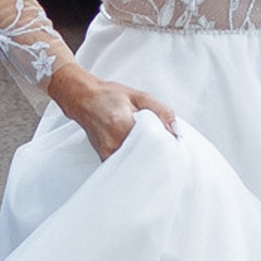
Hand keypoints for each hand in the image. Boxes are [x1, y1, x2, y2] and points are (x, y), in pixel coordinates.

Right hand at [48, 60, 176, 159]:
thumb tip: (177, 131)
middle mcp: (113, 142)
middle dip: (158, 158)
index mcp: (122, 125)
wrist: (83, 98)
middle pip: (144, 159)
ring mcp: (107, 153)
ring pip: (135, 165)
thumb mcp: (139, 96)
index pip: (151, 145)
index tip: (175, 150)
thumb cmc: (109, 95)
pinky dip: (136, 162)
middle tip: (170, 157)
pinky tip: (141, 155)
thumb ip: (161, 111)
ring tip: (155, 155)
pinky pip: (125, 165)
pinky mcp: (105, 158)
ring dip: (147, 161)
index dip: (165, 149)